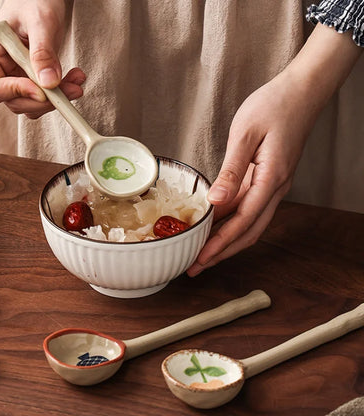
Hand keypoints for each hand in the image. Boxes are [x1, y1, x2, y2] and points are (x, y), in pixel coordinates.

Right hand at [0, 0, 85, 118]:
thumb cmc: (34, 1)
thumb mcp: (40, 22)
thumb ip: (43, 52)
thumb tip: (48, 84)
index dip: (16, 93)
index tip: (42, 91)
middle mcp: (1, 70)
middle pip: (15, 103)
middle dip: (44, 101)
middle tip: (70, 91)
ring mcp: (18, 77)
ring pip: (33, 105)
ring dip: (57, 99)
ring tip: (77, 81)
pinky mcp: (34, 81)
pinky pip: (47, 98)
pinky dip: (63, 93)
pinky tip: (75, 78)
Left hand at [187, 23, 361, 276]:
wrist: (301, 92)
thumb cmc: (273, 106)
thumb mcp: (245, 135)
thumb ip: (231, 171)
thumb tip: (215, 202)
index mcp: (270, 180)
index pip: (241, 223)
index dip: (219, 244)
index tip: (199, 259)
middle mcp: (275, 189)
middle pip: (248, 233)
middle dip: (222, 253)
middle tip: (196, 266)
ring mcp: (275, 187)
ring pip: (250, 225)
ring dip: (227, 242)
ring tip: (203, 252)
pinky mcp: (270, 180)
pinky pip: (250, 210)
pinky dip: (233, 224)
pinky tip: (217, 226)